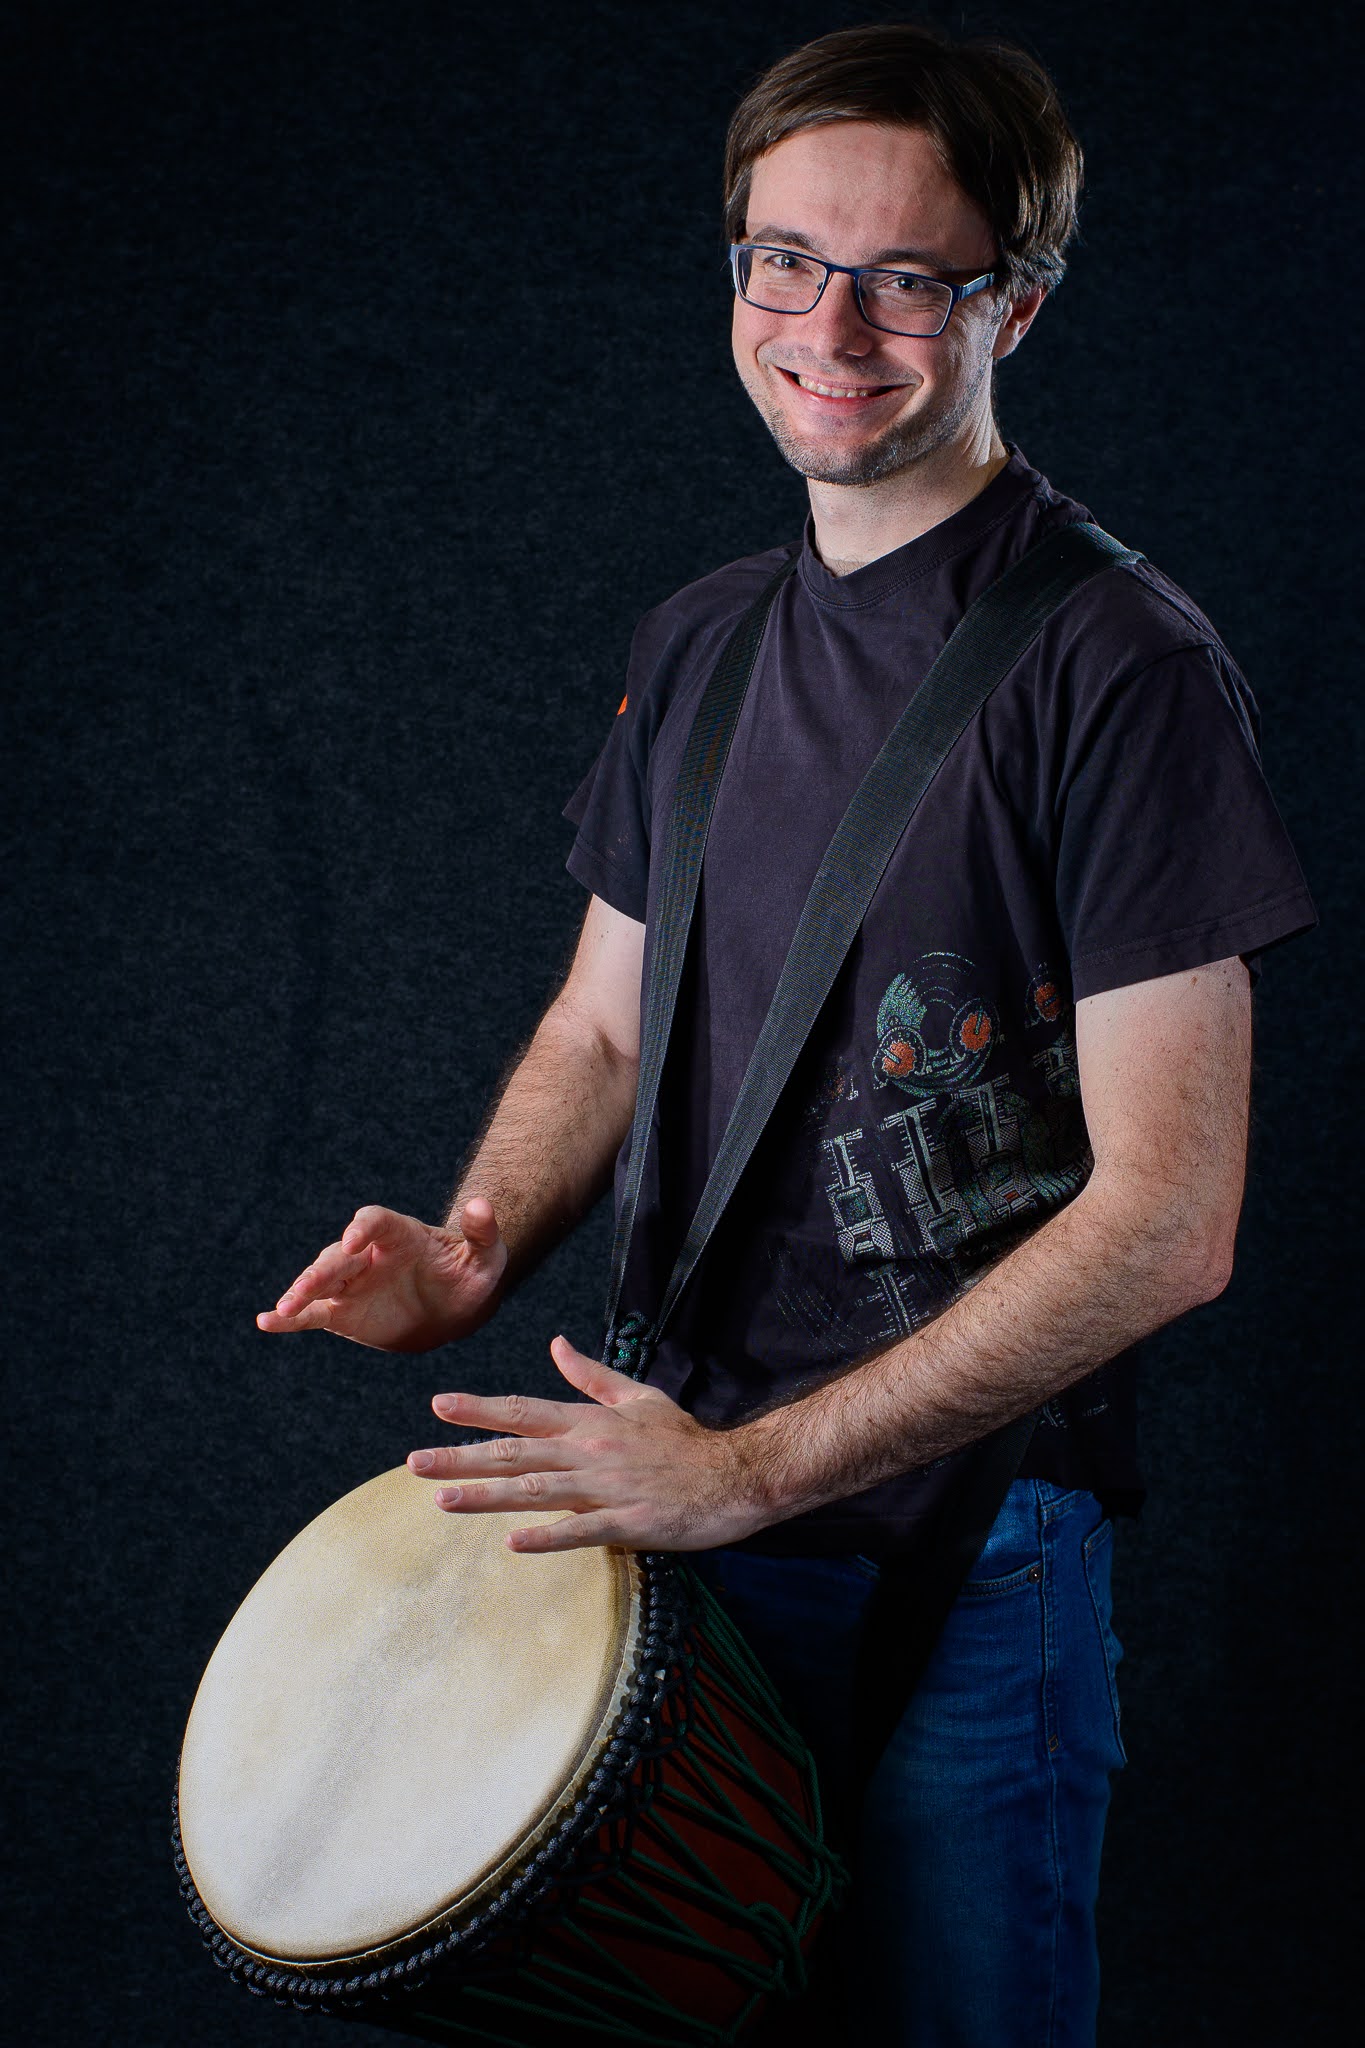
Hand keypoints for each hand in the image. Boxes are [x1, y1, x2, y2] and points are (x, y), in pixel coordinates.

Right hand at [256, 1198, 507, 1351]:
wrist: (453, 1310)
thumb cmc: (470, 1274)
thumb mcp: (486, 1255)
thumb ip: (482, 1232)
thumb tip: (482, 1205)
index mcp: (399, 1234)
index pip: (374, 1222)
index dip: (362, 1228)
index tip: (354, 1241)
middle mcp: (368, 1254)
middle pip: (338, 1255)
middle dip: (322, 1270)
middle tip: (306, 1288)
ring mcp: (352, 1283)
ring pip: (320, 1282)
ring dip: (301, 1293)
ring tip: (283, 1308)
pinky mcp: (343, 1312)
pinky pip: (314, 1312)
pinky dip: (291, 1317)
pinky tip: (266, 1322)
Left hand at [406, 1336, 772, 1551]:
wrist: (735, 1474)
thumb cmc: (684, 1439)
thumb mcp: (639, 1397)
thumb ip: (592, 1375)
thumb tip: (556, 1345)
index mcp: (590, 1422)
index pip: (524, 1411)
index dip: (479, 1409)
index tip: (438, 1406)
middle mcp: (590, 1451)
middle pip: (515, 1453)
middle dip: (461, 1457)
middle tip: (413, 1463)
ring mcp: (607, 1488)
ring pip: (535, 1491)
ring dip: (486, 1495)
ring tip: (442, 1499)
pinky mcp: (629, 1522)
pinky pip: (580, 1531)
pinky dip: (547, 1537)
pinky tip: (512, 1544)